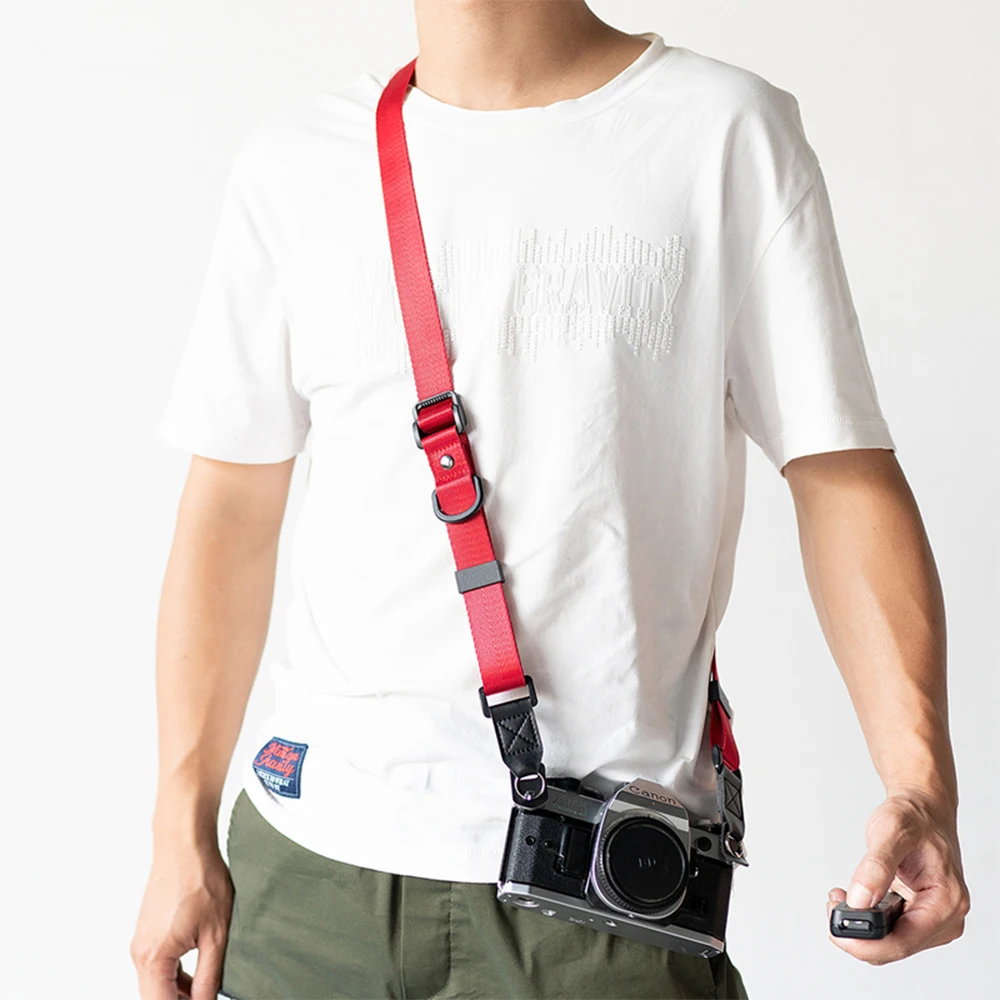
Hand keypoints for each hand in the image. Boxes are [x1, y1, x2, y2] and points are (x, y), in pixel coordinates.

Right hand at [131, 840, 233, 998]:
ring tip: (207, 989)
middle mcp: (139, 953)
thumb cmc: (201, 879)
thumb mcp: (216, 934)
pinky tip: (199, 972)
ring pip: (157, 982)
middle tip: (207, 998)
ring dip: (179, 992)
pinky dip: (175, 975)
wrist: (184, 843)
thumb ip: (209, 977)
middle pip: (156, 997)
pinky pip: (158, 964)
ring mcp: (141, 941)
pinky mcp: (148, 931)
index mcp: (153, 958)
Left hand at [826, 790, 969, 963]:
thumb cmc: (914, 818)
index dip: (866, 943)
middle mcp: (945, 917)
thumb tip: (858, 901)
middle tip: (833, 903)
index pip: (903, 942)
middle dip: (858, 932)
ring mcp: (933, 920)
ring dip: (860, 926)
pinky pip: (889, 931)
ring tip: (840, 896)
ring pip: (889, 943)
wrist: (923, 810)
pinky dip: (866, 919)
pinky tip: (852, 899)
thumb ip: (875, 868)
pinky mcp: (919, 916)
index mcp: (946, 901)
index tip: (836, 930)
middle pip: (894, 947)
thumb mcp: (891, 832)